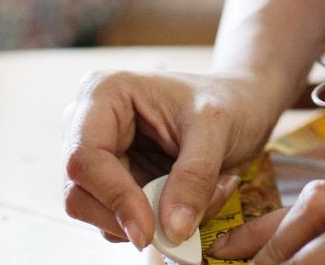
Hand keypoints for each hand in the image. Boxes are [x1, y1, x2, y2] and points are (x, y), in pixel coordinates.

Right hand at [62, 69, 271, 249]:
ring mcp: (101, 157)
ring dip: (153, 222)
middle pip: (80, 193)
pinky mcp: (117, 183)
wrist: (244, 106)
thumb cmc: (229, 101)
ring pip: (102, 215)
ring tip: (206, 197)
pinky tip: (195, 200)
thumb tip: (172, 230)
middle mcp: (90, 124)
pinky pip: (123, 222)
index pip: (85, 157)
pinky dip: (159, 224)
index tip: (148, 232)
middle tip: (185, 221)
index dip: (113, 198)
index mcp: (105, 93)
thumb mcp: (217, 128)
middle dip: (133, 215)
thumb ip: (194, 176)